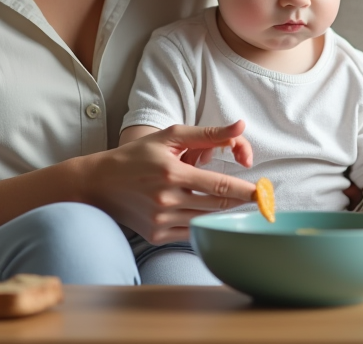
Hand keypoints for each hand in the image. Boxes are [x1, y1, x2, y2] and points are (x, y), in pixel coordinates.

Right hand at [83, 120, 256, 243]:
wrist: (99, 184)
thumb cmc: (136, 157)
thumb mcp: (169, 137)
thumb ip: (207, 133)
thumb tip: (240, 126)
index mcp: (172, 173)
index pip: (219, 186)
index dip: (245, 191)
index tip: (262, 192)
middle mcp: (167, 200)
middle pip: (217, 205)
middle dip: (237, 201)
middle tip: (253, 197)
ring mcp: (161, 221)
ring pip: (205, 220)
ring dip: (219, 212)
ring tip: (227, 201)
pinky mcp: (156, 235)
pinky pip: (189, 233)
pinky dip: (200, 223)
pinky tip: (201, 211)